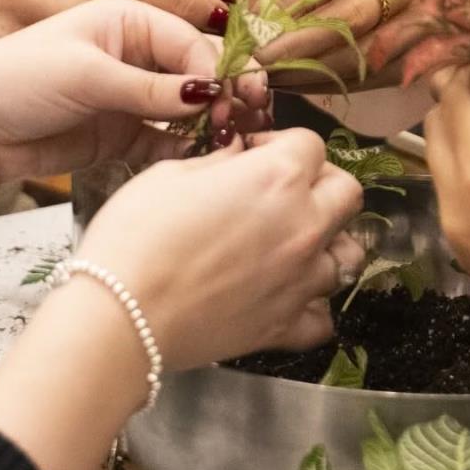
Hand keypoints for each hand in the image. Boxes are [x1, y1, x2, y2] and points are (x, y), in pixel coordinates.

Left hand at [0, 0, 268, 181]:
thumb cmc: (14, 81)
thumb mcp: (85, 76)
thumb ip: (149, 89)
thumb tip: (210, 94)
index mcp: (128, 19)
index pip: (191, 43)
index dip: (216, 73)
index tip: (229, 104)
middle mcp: (137, 54)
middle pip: (200, 74)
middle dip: (225, 97)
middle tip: (243, 124)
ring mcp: (134, 97)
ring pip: (191, 111)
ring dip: (211, 127)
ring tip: (228, 147)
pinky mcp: (125, 136)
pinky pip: (169, 144)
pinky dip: (186, 153)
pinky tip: (199, 164)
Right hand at [75, 128, 365, 368]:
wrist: (121, 315)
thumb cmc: (135, 235)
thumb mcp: (170, 174)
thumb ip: (220, 162)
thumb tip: (239, 157)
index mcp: (278, 177)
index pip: (311, 144)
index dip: (281, 144)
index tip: (253, 154)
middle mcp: (304, 225)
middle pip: (348, 193)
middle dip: (322, 184)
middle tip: (283, 193)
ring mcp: (302, 279)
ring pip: (347, 255)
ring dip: (327, 245)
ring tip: (292, 247)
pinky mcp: (287, 325)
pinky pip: (323, 317)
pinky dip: (313, 307)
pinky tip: (288, 297)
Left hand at [255, 0, 433, 91]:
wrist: (399, 11)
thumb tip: (256, 27)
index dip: (286, 0)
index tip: (255, 27)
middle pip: (351, 14)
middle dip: (299, 44)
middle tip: (262, 62)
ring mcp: (423, 21)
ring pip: (362, 54)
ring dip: (310, 71)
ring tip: (272, 79)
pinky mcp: (424, 60)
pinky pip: (371, 78)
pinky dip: (329, 84)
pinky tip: (298, 86)